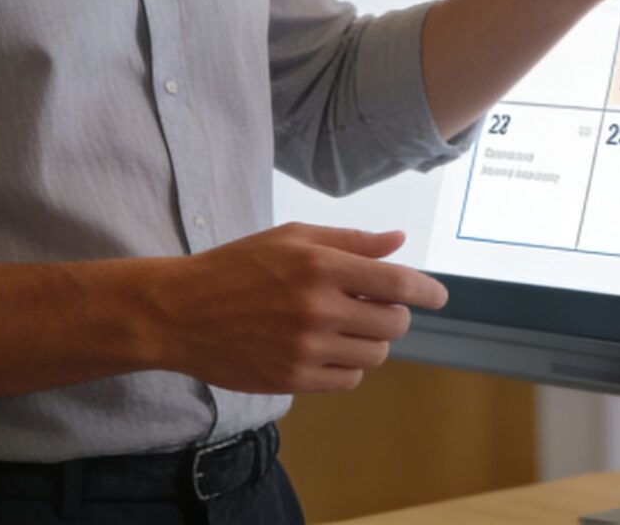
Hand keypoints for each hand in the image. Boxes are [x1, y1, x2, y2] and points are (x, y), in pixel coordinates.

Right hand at [151, 223, 446, 393]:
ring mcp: (306, 348)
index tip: (439, 296)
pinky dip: (348, 365)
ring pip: (375, 353)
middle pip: (394, 322)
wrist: (180, 313)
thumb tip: (398, 242)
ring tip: (344, 326)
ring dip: (371, 340)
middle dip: (394, 314)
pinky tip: (328, 349)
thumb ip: (349, 241)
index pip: (398, 282)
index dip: (428, 291)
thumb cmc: (237, 267)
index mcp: (321, 266)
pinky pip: (348, 379)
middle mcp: (319, 308)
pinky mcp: (292, 380)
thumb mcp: (292, 238)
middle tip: (374, 306)